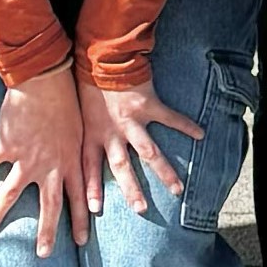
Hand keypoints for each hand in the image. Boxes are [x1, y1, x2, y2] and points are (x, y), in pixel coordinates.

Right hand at [0, 68, 91, 253]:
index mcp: (71, 163)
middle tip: (43, 254)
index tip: (80, 242)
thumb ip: (83, 151)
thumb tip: (92, 163)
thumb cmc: (71, 102)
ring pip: (9, 194)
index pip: (79, 199)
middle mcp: (50, 166)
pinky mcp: (7, 146)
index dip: (81, 221)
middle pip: (49, 206)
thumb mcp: (85, 131)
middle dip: (46, 232)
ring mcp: (26, 159)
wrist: (49, 83)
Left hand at [80, 69, 205, 220]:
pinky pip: (171, 119)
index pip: (89, 167)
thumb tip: (65, 146)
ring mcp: (132, 121)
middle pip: (122, 167)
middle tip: (141, 209)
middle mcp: (112, 132)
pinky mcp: (149, 106)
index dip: (92, 188)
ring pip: (149, 152)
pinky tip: (201, 135)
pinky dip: (186, 126)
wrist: (101, 56)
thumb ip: (78, 132)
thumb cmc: (85, 83)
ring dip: (164, 172)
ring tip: (177, 189)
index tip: (95, 210)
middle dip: (131, 190)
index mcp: (92, 135)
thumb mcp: (76, 112)